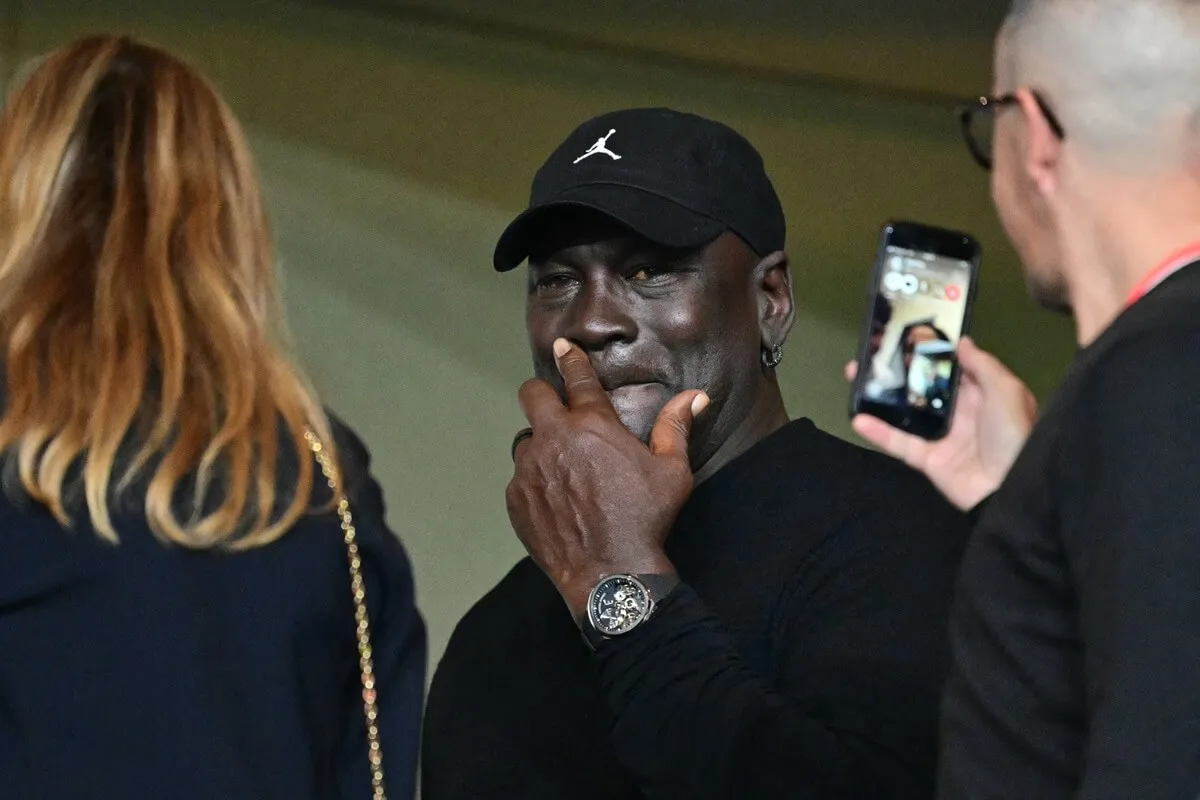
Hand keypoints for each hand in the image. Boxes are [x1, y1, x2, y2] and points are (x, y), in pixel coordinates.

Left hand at [507, 338, 708, 616]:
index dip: (569, 359)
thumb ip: (676, 427)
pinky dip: (536, 482)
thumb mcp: (671, 472)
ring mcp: (529, 470)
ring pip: (525, 441)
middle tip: (554, 405)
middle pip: (531, 396)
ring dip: (541, 445)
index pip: (576, 379)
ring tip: (563, 468)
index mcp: (592, 426)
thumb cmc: (645, 520)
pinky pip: (521, 479)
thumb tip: (695, 396)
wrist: (610, 574)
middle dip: (542, 394)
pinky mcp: (516, 499)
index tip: (562, 347)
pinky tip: (558, 500)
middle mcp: (553, 440)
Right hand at [844, 337, 1035, 510]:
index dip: (929, 352)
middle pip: (922, 386)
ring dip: (880, 395)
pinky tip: (858, 419)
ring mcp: (941, 437)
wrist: (1011, 488)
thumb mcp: (1007, 392)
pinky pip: (899, 444)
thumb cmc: (1013, 434)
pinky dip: (878, 433)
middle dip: (897, 370)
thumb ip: (983, 365)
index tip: (904, 334)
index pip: (951, 368)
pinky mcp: (927, 460)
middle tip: (872, 353)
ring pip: (904, 412)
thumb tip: (962, 341)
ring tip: (855, 376)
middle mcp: (959, 413)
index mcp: (981, 394)